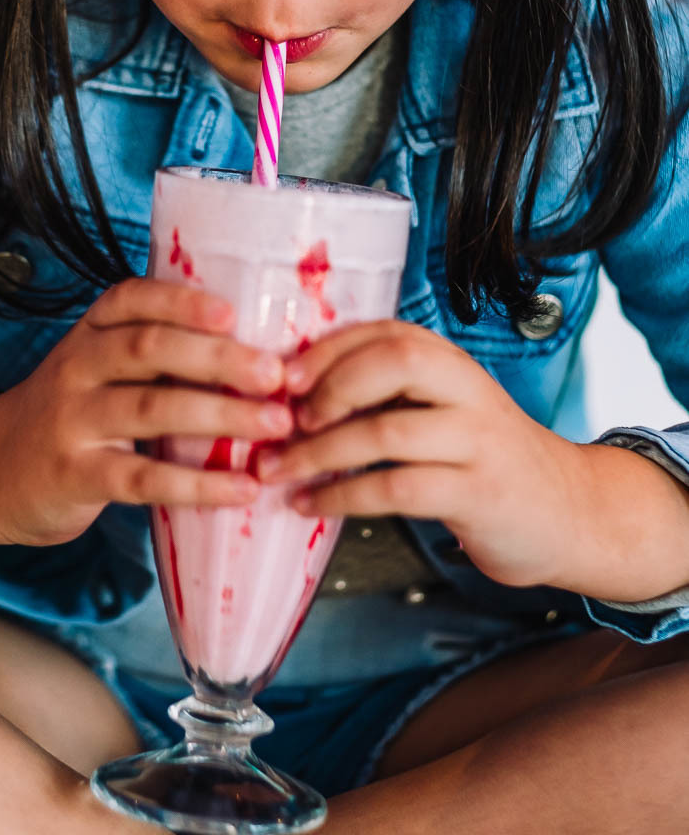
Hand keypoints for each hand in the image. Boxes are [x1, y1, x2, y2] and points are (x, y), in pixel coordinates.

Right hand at [0, 278, 290, 547]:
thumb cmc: (69, 412)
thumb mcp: (96, 367)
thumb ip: (154, 353)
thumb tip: (255, 346)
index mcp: (89, 333)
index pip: (131, 299)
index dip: (182, 302)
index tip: (232, 312)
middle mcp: (77, 367)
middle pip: (149, 348)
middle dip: (219, 358)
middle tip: (277, 374)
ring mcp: (72, 421)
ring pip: (150, 408)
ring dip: (221, 414)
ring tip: (277, 424)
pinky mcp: (74, 475)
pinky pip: (142, 478)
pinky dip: (198, 484)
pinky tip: (242, 488)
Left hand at [255, 320, 585, 589]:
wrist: (568, 512)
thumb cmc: (485, 458)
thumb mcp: (446, 409)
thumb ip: (391, 393)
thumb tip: (296, 393)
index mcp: (452, 363)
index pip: (387, 332)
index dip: (329, 348)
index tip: (282, 375)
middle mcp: (469, 391)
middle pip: (395, 362)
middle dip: (329, 387)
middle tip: (285, 420)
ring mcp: (478, 441)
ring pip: (386, 431)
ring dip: (318, 453)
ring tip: (277, 470)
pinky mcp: (478, 493)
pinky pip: (396, 490)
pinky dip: (342, 498)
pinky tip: (311, 505)